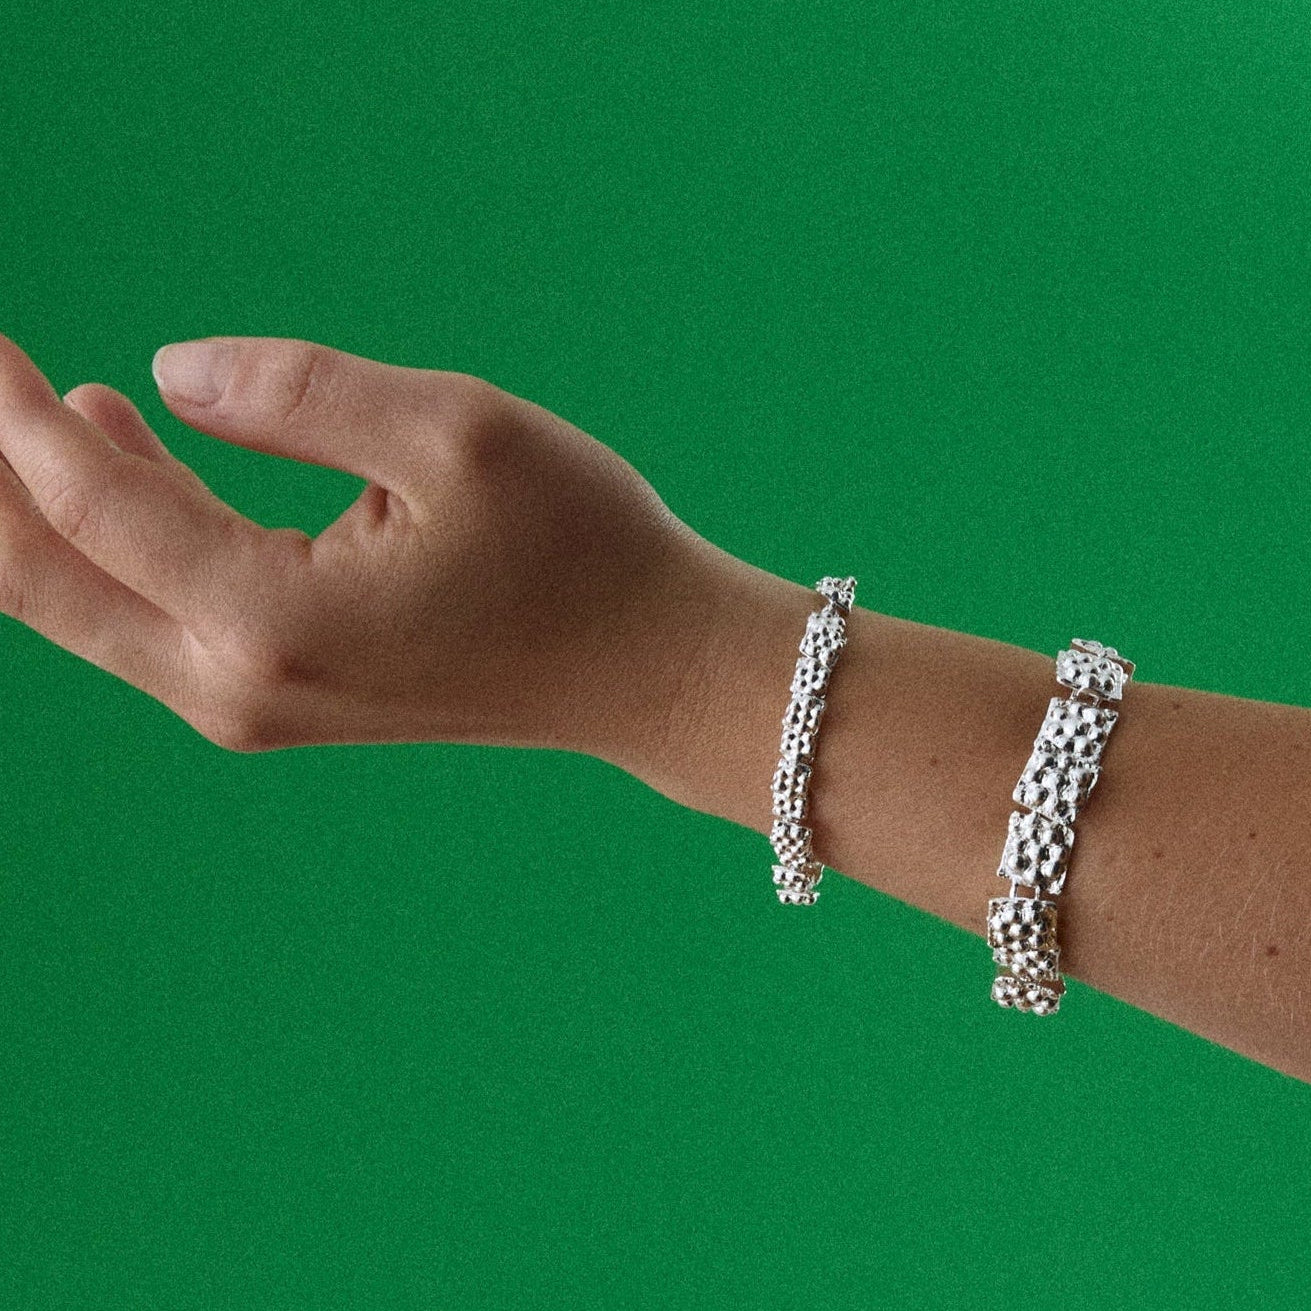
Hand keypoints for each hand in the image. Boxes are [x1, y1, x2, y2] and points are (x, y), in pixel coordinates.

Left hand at [0, 332, 757, 769]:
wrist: (646, 666)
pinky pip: (159, 609)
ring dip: (36, 501)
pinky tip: (114, 438)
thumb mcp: (454, 432)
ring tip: (13, 391)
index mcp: (270, 619)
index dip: (10, 409)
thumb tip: (168, 375)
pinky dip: (115, 532)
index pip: (89, 501)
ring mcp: (257, 701)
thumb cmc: (579, 549)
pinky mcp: (284, 692)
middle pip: (44, 579)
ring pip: (90, 600)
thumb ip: (296, 390)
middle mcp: (239, 683)